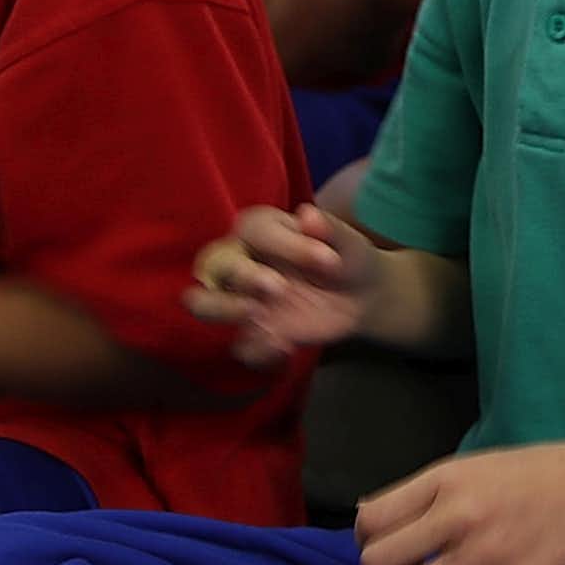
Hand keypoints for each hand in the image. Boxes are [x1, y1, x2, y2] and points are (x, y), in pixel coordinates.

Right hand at [185, 202, 375, 364]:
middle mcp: (243, 262)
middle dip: (241, 277)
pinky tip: (286, 346)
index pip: (253, 230)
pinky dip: (257, 349)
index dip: (287, 246)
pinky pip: (239, 345)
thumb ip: (328, 229)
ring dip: (224, 310)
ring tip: (261, 318)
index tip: (329, 260)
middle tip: (279, 290)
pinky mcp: (255, 332)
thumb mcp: (347, 241)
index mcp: (262, 230)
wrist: (362, 296)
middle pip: (211, 265)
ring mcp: (244, 299)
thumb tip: (307, 215)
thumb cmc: (347, 257)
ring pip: (203, 304)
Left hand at [354, 435, 564, 564]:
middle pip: (376, 563)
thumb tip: (369, 518)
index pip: (369, 520)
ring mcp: (484, 555)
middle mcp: (458, 515)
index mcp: (446, 478)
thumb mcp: (477, 465)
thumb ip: (426, 492)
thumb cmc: (541, 473)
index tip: (390, 543)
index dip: (369, 538)